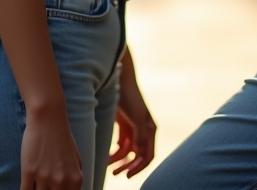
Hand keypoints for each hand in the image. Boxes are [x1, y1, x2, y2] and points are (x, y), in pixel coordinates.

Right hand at [20, 108, 81, 189]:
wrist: (48, 117)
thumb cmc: (62, 137)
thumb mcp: (77, 158)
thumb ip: (75, 178)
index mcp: (75, 178)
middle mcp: (61, 181)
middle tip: (45, 187)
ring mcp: (44, 177)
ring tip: (36, 184)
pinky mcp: (29, 172)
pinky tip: (27, 185)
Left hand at [109, 49, 155, 177]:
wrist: (120, 80)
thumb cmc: (131, 97)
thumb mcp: (137, 117)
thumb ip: (141, 136)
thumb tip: (141, 154)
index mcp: (150, 130)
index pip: (148, 155)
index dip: (139, 168)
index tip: (127, 176)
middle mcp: (143, 131)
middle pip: (137, 157)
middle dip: (127, 166)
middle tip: (115, 174)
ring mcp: (133, 129)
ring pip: (127, 153)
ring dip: (119, 161)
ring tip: (107, 167)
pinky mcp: (123, 127)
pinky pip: (120, 145)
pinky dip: (114, 153)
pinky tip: (106, 158)